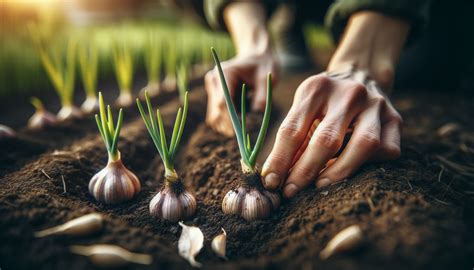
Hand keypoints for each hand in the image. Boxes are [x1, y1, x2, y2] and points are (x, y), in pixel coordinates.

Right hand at [205, 50, 277, 135]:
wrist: (257, 57)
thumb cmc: (264, 65)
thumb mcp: (267, 79)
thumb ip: (262, 96)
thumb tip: (257, 115)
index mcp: (225, 72)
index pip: (222, 101)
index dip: (231, 119)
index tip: (242, 132)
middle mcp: (215, 80)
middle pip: (217, 111)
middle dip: (230, 125)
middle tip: (246, 135)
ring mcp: (213, 89)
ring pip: (214, 116)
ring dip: (228, 125)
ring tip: (246, 127)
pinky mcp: (214, 97)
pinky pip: (217, 116)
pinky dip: (227, 123)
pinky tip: (241, 121)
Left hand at [262, 70, 401, 197]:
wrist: (361, 73)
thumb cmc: (324, 101)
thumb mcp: (304, 108)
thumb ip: (293, 138)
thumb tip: (275, 176)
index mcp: (317, 88)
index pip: (293, 129)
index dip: (280, 160)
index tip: (270, 182)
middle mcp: (349, 93)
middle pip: (327, 140)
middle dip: (305, 172)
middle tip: (291, 192)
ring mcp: (377, 104)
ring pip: (364, 145)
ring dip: (339, 172)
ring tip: (319, 187)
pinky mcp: (396, 118)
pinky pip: (387, 150)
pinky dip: (369, 165)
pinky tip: (352, 169)